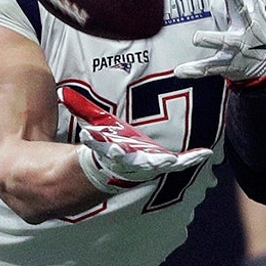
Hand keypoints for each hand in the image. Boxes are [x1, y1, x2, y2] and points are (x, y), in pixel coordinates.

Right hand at [63, 87, 213, 193]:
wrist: (111, 174)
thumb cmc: (107, 146)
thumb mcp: (95, 127)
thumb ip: (82, 110)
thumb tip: (62, 91)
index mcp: (107, 153)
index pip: (100, 147)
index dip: (96, 142)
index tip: (90, 136)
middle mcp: (125, 163)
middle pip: (128, 161)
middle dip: (133, 158)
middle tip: (140, 156)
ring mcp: (144, 166)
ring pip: (151, 165)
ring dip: (159, 162)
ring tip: (168, 159)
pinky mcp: (162, 163)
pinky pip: (178, 163)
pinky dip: (190, 158)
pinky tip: (204, 153)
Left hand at [175, 0, 265, 84]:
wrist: (263, 61)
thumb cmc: (252, 24)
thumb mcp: (253, 1)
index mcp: (252, 10)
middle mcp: (246, 27)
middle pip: (243, 12)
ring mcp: (236, 47)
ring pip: (225, 42)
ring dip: (212, 39)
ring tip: (198, 37)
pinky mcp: (225, 64)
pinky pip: (209, 67)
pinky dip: (195, 69)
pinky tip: (180, 70)